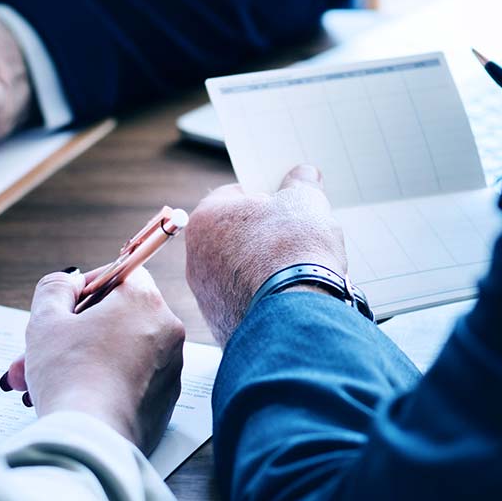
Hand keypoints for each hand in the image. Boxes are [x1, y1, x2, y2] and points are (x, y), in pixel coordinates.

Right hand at [6, 268, 184, 455]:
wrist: (92, 441)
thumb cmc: (68, 377)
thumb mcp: (46, 321)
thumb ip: (55, 288)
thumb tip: (69, 282)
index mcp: (144, 301)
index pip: (121, 274)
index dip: (87, 286)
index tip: (63, 306)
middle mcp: (167, 330)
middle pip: (116, 318)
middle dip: (71, 333)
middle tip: (36, 351)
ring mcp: (170, 368)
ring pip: (118, 352)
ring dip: (80, 360)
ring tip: (38, 383)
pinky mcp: (165, 401)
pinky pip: (130, 381)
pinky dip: (102, 383)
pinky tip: (69, 398)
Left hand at [185, 164, 346, 344]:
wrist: (295, 317)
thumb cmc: (294, 250)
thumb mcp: (305, 201)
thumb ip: (302, 183)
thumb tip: (304, 175)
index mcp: (206, 218)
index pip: (235, 195)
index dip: (265, 195)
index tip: (285, 202)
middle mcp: (196, 257)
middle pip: (235, 235)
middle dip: (264, 233)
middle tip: (294, 235)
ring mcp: (206, 295)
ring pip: (239, 271)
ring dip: (263, 267)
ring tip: (297, 268)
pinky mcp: (221, 324)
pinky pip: (244, 301)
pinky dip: (264, 298)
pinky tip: (289, 296)